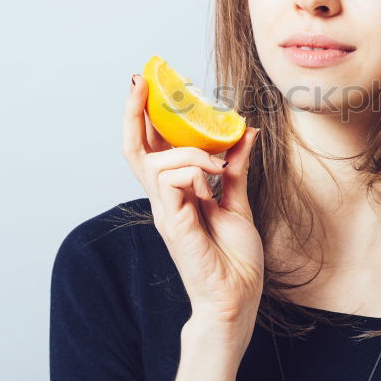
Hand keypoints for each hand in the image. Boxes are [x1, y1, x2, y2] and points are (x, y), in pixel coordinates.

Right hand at [122, 73, 262, 343]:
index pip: (151, 148)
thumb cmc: (234, 259)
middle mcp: (165, 199)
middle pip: (136, 149)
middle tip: (142, 82)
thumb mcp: (238, 202)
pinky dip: (193, 171)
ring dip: (189, 151)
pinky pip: (172, 182)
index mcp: (176, 192)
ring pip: (157, 162)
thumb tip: (245, 132)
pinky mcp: (174, 225)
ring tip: (217, 163)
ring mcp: (166, 212)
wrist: (236, 299)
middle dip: (136, 112)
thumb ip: (237, 169)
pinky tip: (213, 179)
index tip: (146, 84)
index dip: (144, 117)